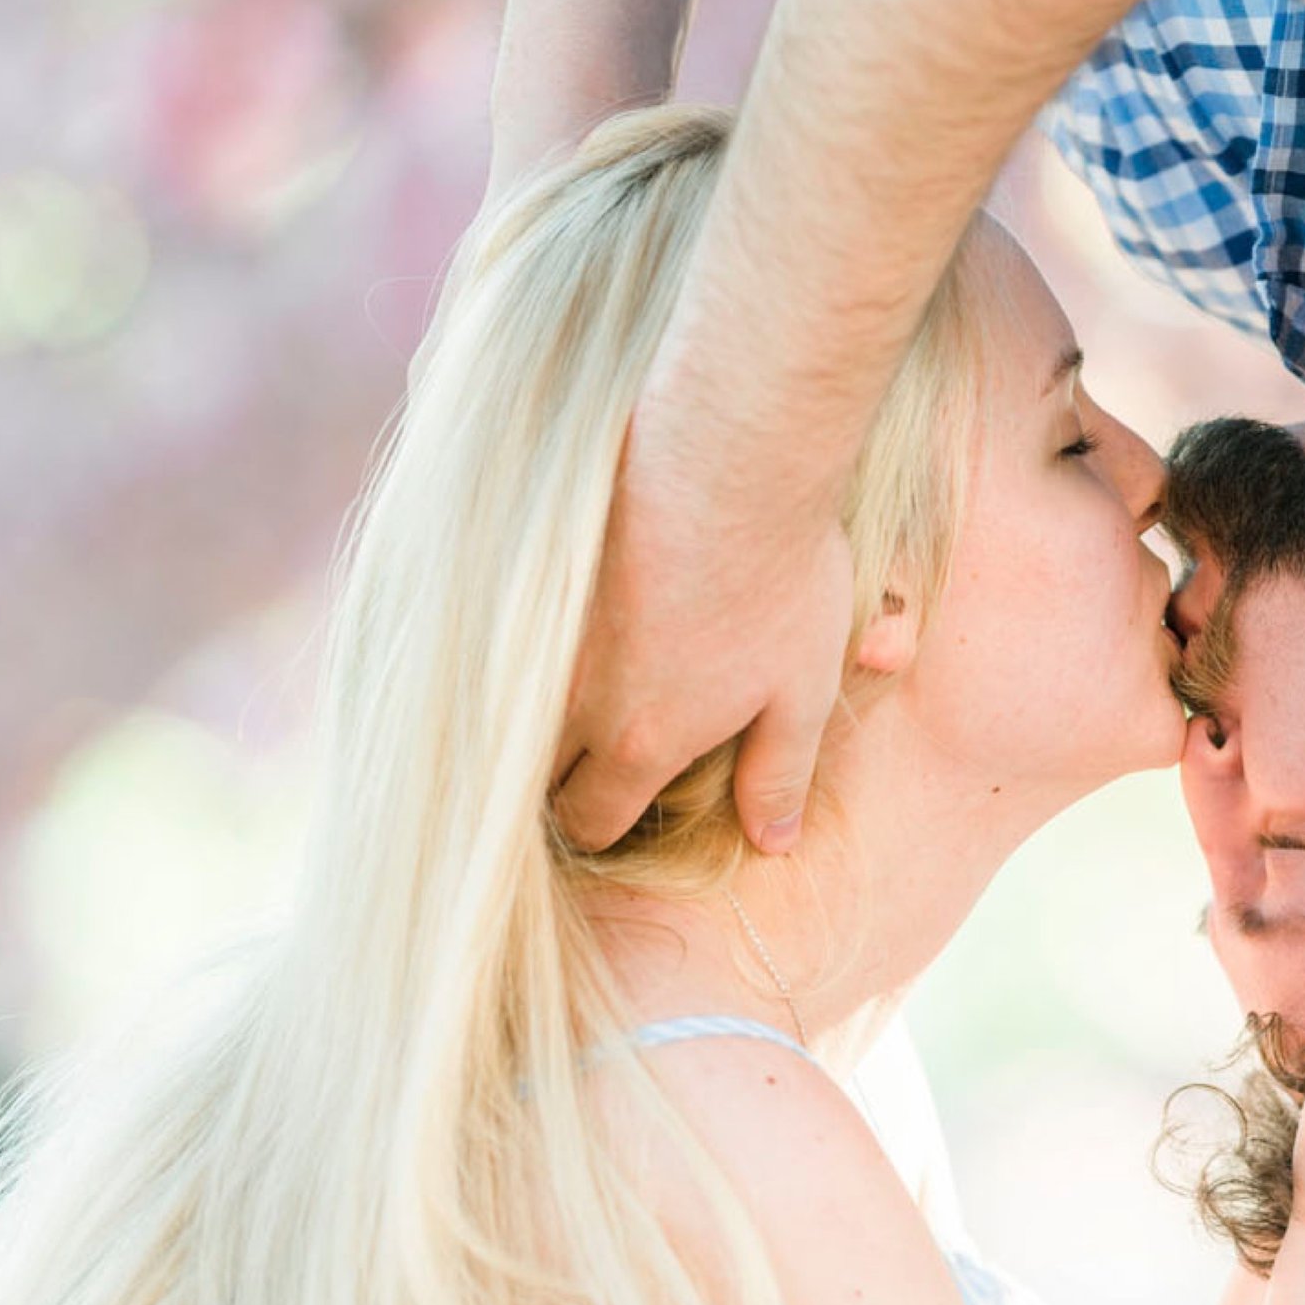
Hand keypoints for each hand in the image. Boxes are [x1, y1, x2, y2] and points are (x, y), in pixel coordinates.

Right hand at [551, 384, 854, 855]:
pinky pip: (502, 634)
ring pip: (508, 706)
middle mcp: (576, 700)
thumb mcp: (803, 691)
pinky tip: (550, 627)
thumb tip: (772, 842)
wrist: (728, 462)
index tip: (618, 808)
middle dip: (552, 781)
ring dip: (526, 718)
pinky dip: (515, 649)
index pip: (591, 821)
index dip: (603, 825)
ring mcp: (547, 635)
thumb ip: (778, 774)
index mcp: (640, 742)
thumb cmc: (778, 580)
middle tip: (585, 760)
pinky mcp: (533, 572)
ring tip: (564, 701)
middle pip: (532, 774)